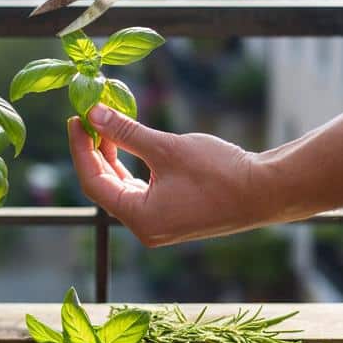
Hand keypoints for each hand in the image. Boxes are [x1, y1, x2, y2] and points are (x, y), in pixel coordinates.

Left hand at [67, 105, 268, 246]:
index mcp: (140, 219)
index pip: (94, 183)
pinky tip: (129, 143)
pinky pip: (142, 190)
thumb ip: (127, 132)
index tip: (76, 119)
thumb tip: (94, 114)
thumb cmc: (219, 172)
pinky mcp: (174, 215)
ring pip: (123, 188)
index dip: (81, 149)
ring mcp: (161, 224)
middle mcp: (146, 228)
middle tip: (88, 117)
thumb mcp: (166, 147)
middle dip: (95, 151)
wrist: (266, 190)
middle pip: (106, 187)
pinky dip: (133, 166)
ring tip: (106, 124)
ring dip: (113, 157)